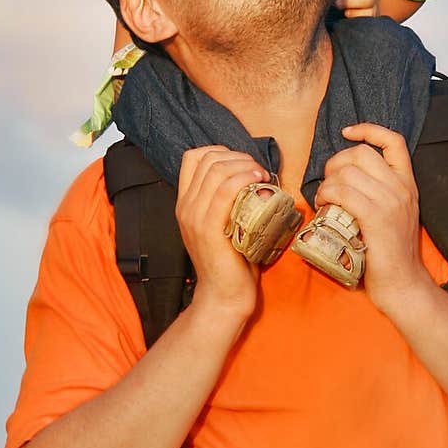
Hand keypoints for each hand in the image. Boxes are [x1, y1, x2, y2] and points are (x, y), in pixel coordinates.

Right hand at [175, 146, 265, 313]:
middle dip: (238, 156)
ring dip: (244, 165)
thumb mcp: (222, 225)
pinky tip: (258, 180)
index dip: (220, 151)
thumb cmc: (231, 260)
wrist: (223, 296)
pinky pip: (224, 191)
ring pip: (216, 170)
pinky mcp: (209, 228)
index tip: (243, 163)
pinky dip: (243, 178)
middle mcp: (185, 207)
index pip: (193, 157)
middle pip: (208, 159)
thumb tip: (250, 178)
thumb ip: (226, 202)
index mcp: (185, 203)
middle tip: (258, 170)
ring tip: (261, 175)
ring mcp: (194, 217)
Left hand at [313, 123, 428, 310]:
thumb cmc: (391, 253)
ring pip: (348, 173)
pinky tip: (323, 207)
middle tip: (328, 184)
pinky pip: (344, 193)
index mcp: (408, 184)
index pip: (393, 141)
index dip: (368, 129)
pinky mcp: (377, 217)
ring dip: (327, 183)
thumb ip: (379, 193)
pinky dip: (327, 195)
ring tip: (323, 200)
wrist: (404, 285)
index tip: (347, 132)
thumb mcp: (394, 214)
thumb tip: (347, 178)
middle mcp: (402, 188)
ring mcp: (391, 202)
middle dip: (335, 163)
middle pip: (361, 153)